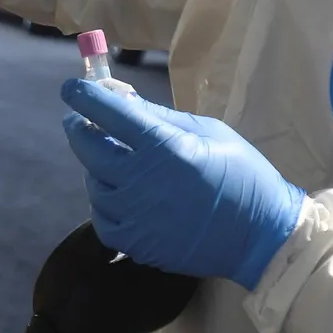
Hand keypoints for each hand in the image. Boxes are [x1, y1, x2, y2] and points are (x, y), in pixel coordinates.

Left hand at [59, 78, 306, 288]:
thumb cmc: (243, 176)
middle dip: (79, 127)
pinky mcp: (133, 243)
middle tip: (80, 121)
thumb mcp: (210, 133)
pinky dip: (103, 203)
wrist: (261, 236)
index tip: (71, 88)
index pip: (108, 113)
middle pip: (88, 146)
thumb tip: (125, 102)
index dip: (84, 96)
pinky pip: (101, 217)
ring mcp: (133, 215)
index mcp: (162, 146)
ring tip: (112, 162)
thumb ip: (164, 118)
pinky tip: (117, 195)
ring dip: (95, 167)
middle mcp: (139, 179)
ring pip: (93, 182)